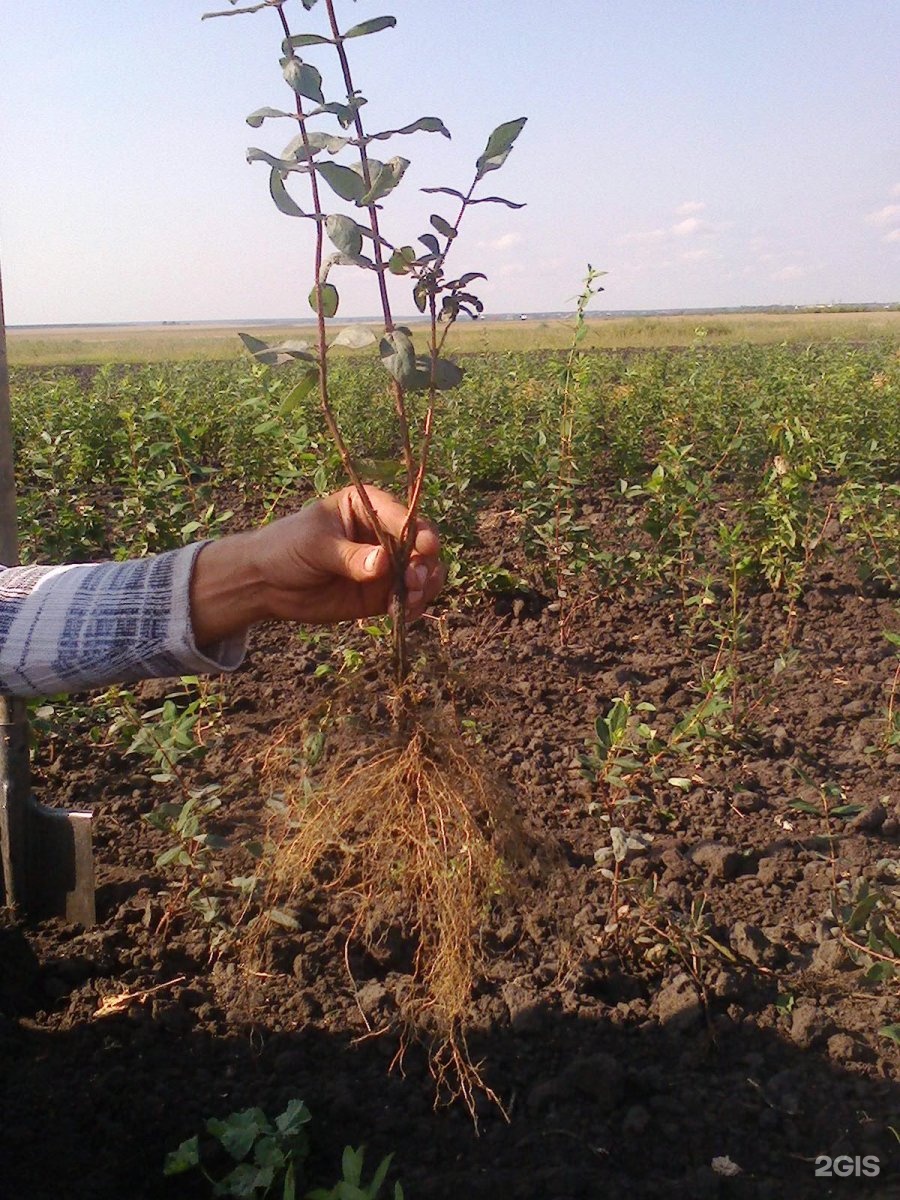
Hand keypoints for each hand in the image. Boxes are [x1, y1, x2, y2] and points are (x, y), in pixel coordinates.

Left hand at [189, 485, 444, 646]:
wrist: (265, 583)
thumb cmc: (286, 547)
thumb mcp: (315, 546)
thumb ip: (349, 556)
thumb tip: (382, 565)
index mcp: (367, 506)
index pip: (402, 516)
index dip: (418, 531)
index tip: (426, 547)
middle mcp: (382, 534)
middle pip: (420, 545)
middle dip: (424, 563)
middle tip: (415, 580)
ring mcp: (385, 565)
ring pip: (420, 572)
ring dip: (423, 585)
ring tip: (412, 598)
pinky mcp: (380, 593)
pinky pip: (407, 598)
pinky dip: (413, 605)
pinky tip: (407, 612)